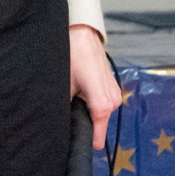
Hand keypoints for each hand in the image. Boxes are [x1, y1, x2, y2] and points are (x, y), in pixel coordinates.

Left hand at [69, 24, 119, 149]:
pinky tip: (81, 88)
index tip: (71, 141)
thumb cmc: (72, 55)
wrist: (82, 33)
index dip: (82, 140)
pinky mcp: (113, 87)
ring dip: (86, 109)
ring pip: (99, 114)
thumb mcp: (64, 85)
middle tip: (67, 110)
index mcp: (102, 105)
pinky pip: (102, 103)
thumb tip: (59, 124)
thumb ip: (65, 108)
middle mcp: (113, 102)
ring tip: (73, 95)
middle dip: (82, 122)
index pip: (97, 138)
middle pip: (97, 125)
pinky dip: (91, 100)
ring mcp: (115, 94)